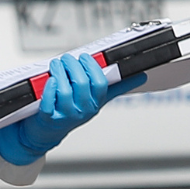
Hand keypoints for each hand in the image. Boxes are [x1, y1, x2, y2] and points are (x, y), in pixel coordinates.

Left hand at [0, 54, 147, 164]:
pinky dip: (48, 89)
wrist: (48, 132)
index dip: (92, 67)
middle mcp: (83, 110)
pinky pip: (48, 102)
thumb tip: (141, 77)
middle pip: (81, 84)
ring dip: (59, 73)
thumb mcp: (96, 100)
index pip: (100, 83)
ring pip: (64, 90)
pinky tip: (49, 80)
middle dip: (73, 66)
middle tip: (67, 58)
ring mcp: (66, 115)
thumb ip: (116, 87)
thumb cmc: (72, 112)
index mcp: (96, 103)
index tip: (85, 57)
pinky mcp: (48, 118)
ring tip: (56, 65)